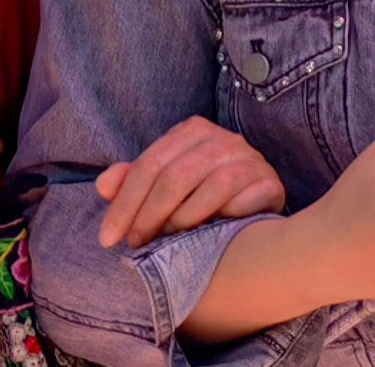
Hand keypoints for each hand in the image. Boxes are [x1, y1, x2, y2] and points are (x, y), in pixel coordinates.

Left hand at [94, 116, 288, 248]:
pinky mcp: (270, 183)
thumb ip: (131, 182)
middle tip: (137, 244)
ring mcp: (251, 159)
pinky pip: (243, 201)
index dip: (124, 203)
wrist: (250, 206)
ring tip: (170, 240)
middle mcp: (225, 139)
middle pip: (177, 175)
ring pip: (212, 186)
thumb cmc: (197, 196)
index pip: (150, 164)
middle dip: (149, 215)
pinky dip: (221, 219)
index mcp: (193, 131)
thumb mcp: (160, 186)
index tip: (107, 239)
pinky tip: (208, 234)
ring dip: (183, 220)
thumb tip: (104, 185)